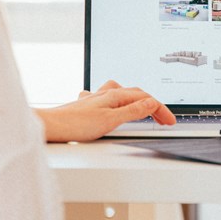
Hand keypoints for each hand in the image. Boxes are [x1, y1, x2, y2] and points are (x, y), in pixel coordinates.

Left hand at [34, 80, 175, 142]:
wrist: (50, 126)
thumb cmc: (75, 124)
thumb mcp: (110, 120)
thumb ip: (132, 111)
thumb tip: (152, 103)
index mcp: (114, 95)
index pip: (145, 99)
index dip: (160, 110)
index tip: (170, 120)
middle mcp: (105, 93)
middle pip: (136, 94)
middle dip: (153, 105)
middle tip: (164, 119)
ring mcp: (96, 99)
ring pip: (122, 94)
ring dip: (137, 100)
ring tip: (145, 109)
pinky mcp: (88, 106)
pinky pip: (109, 99)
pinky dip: (119, 103)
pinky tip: (114, 107)